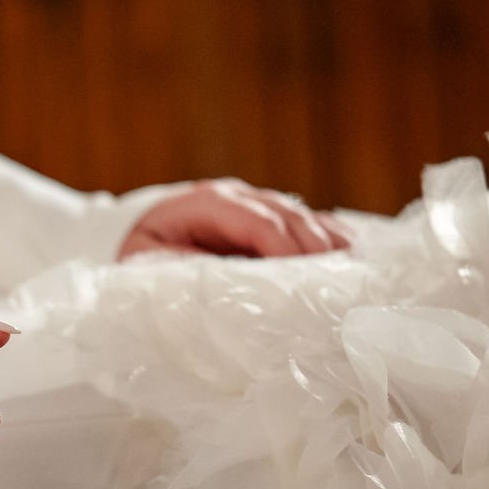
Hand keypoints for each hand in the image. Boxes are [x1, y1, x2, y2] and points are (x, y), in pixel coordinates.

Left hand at [117, 180, 350, 260]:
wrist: (138, 237)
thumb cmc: (144, 256)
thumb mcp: (151, 266)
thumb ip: (185, 273)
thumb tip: (226, 291)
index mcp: (205, 204)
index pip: (253, 220)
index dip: (279, 245)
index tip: (300, 275)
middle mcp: (236, 197)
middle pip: (285, 213)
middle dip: (311, 245)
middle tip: (333, 279)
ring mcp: (256, 203)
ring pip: (301, 215)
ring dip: (327, 241)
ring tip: (350, 269)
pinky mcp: (270, 218)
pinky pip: (307, 222)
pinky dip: (329, 237)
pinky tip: (351, 253)